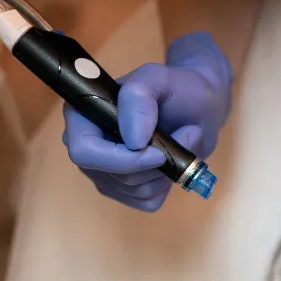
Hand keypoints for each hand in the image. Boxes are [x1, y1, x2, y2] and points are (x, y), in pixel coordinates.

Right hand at [63, 32, 232, 210]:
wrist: (197, 108)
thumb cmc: (176, 89)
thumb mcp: (160, 79)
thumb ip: (139, 98)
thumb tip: (132, 141)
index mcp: (84, 116)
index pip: (84, 151)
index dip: (121, 159)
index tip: (157, 152)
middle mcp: (88, 146)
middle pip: (113, 175)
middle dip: (153, 164)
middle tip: (179, 139)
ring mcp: (105, 172)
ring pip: (134, 190)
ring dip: (167, 171)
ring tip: (179, 142)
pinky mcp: (126, 191)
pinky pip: (147, 201)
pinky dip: (168, 184)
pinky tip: (171, 161)